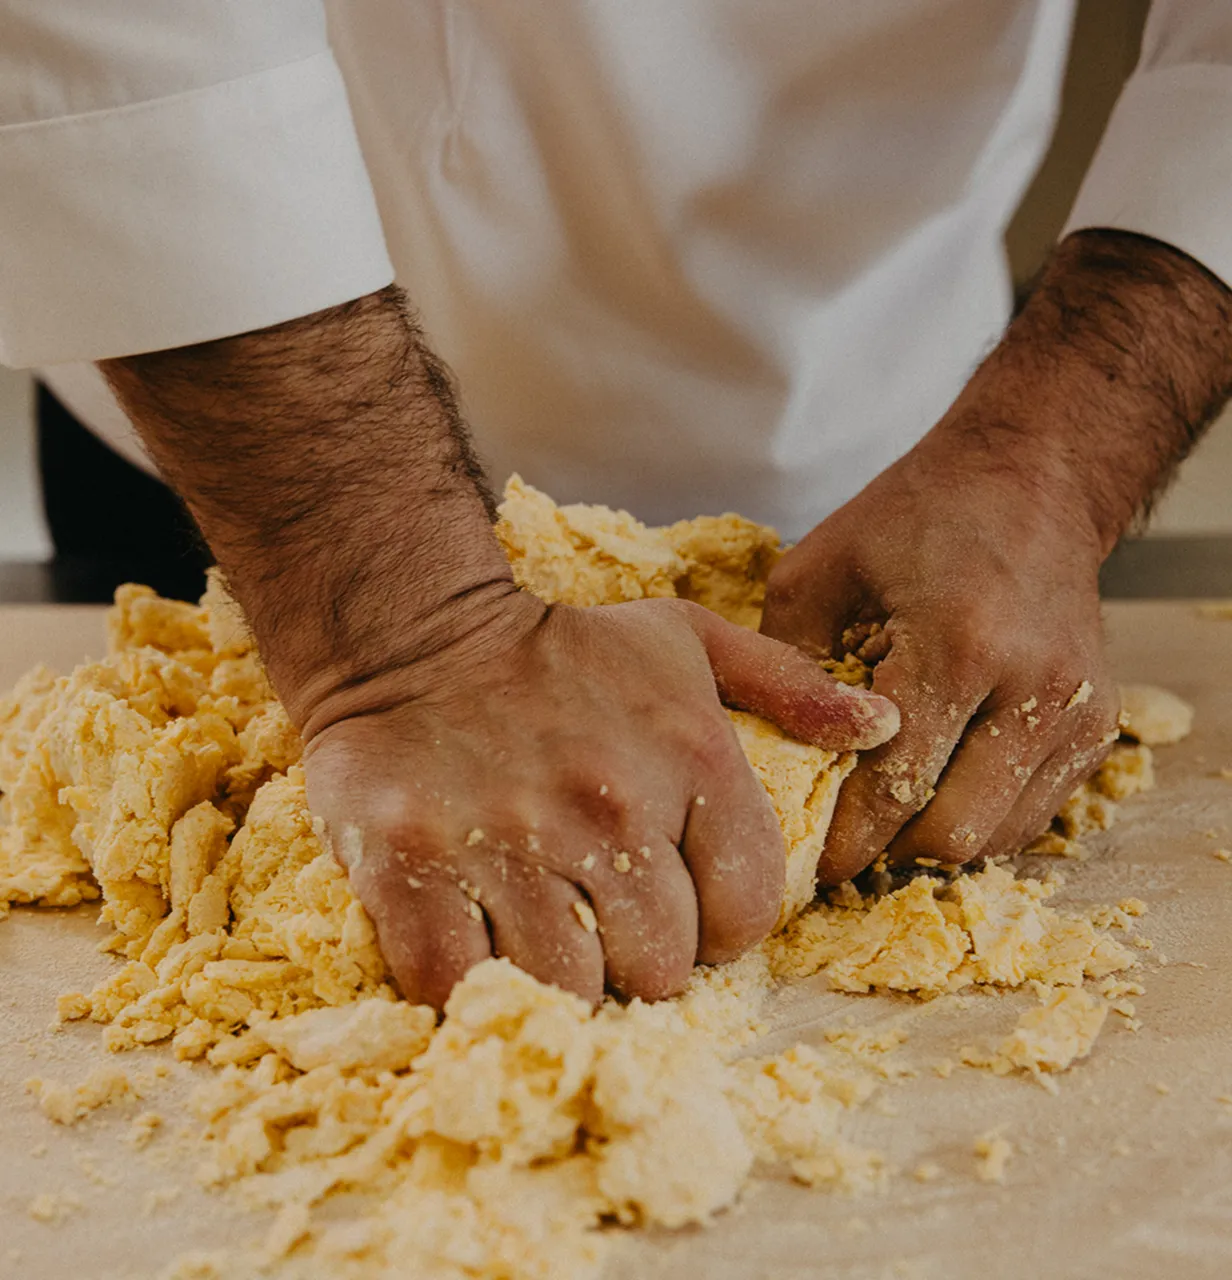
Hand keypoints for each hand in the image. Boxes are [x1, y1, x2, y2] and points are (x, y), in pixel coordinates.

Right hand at [303, 592, 897, 1007]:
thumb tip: (881, 727)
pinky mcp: (414, 868)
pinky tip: (475, 938)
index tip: (679, 909)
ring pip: (570, 987)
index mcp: (690, 759)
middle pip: (660, 969)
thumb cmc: (564, 651)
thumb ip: (788, 684)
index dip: (717, 929)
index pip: (744, 913)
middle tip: (600, 920)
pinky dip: (471, 981)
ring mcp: (510, 842)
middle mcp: (609, 807)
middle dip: (638, 959)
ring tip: (541, 930)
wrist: (416, 632)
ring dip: (560, 977)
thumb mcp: (687, 641)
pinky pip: (461, 982)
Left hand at [762, 229, 1231, 882]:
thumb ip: (786, 665)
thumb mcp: (820, 570)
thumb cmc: (915, 517)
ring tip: (889, 803)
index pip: (894, 788)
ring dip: (936, 835)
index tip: (808, 861)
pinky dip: (980, 814)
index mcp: (957, 647)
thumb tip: (768, 757)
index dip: (845, 840)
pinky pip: (1033, 813)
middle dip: (889, 849)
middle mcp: (1032, 690)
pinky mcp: (1098, 726)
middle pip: (952, 834)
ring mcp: (1077, 713)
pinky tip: (940, 778)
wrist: (1033, 479)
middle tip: (844, 834)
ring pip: (997, 837)